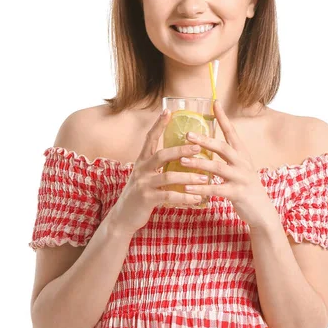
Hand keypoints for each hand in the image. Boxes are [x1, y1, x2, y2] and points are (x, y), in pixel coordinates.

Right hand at [111, 109, 209, 233]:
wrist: (123, 216)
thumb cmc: (140, 193)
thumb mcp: (146, 175)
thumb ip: (158, 166)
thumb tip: (181, 156)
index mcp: (142, 160)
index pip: (149, 138)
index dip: (158, 125)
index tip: (168, 111)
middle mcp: (141, 169)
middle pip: (162, 155)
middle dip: (182, 150)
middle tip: (199, 147)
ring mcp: (143, 184)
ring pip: (169, 177)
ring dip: (189, 177)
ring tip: (205, 178)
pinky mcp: (147, 199)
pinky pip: (170, 196)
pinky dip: (185, 197)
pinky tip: (197, 198)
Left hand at [179, 100, 275, 228]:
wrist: (261, 210)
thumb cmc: (245, 186)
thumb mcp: (239, 167)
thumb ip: (226, 156)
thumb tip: (207, 142)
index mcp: (241, 153)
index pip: (232, 131)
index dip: (223, 117)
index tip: (215, 102)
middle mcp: (242, 162)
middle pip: (223, 147)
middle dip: (205, 140)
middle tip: (187, 134)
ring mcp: (241, 178)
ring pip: (218, 167)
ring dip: (199, 163)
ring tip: (182, 160)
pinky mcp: (237, 193)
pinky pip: (217, 189)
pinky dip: (201, 188)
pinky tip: (188, 188)